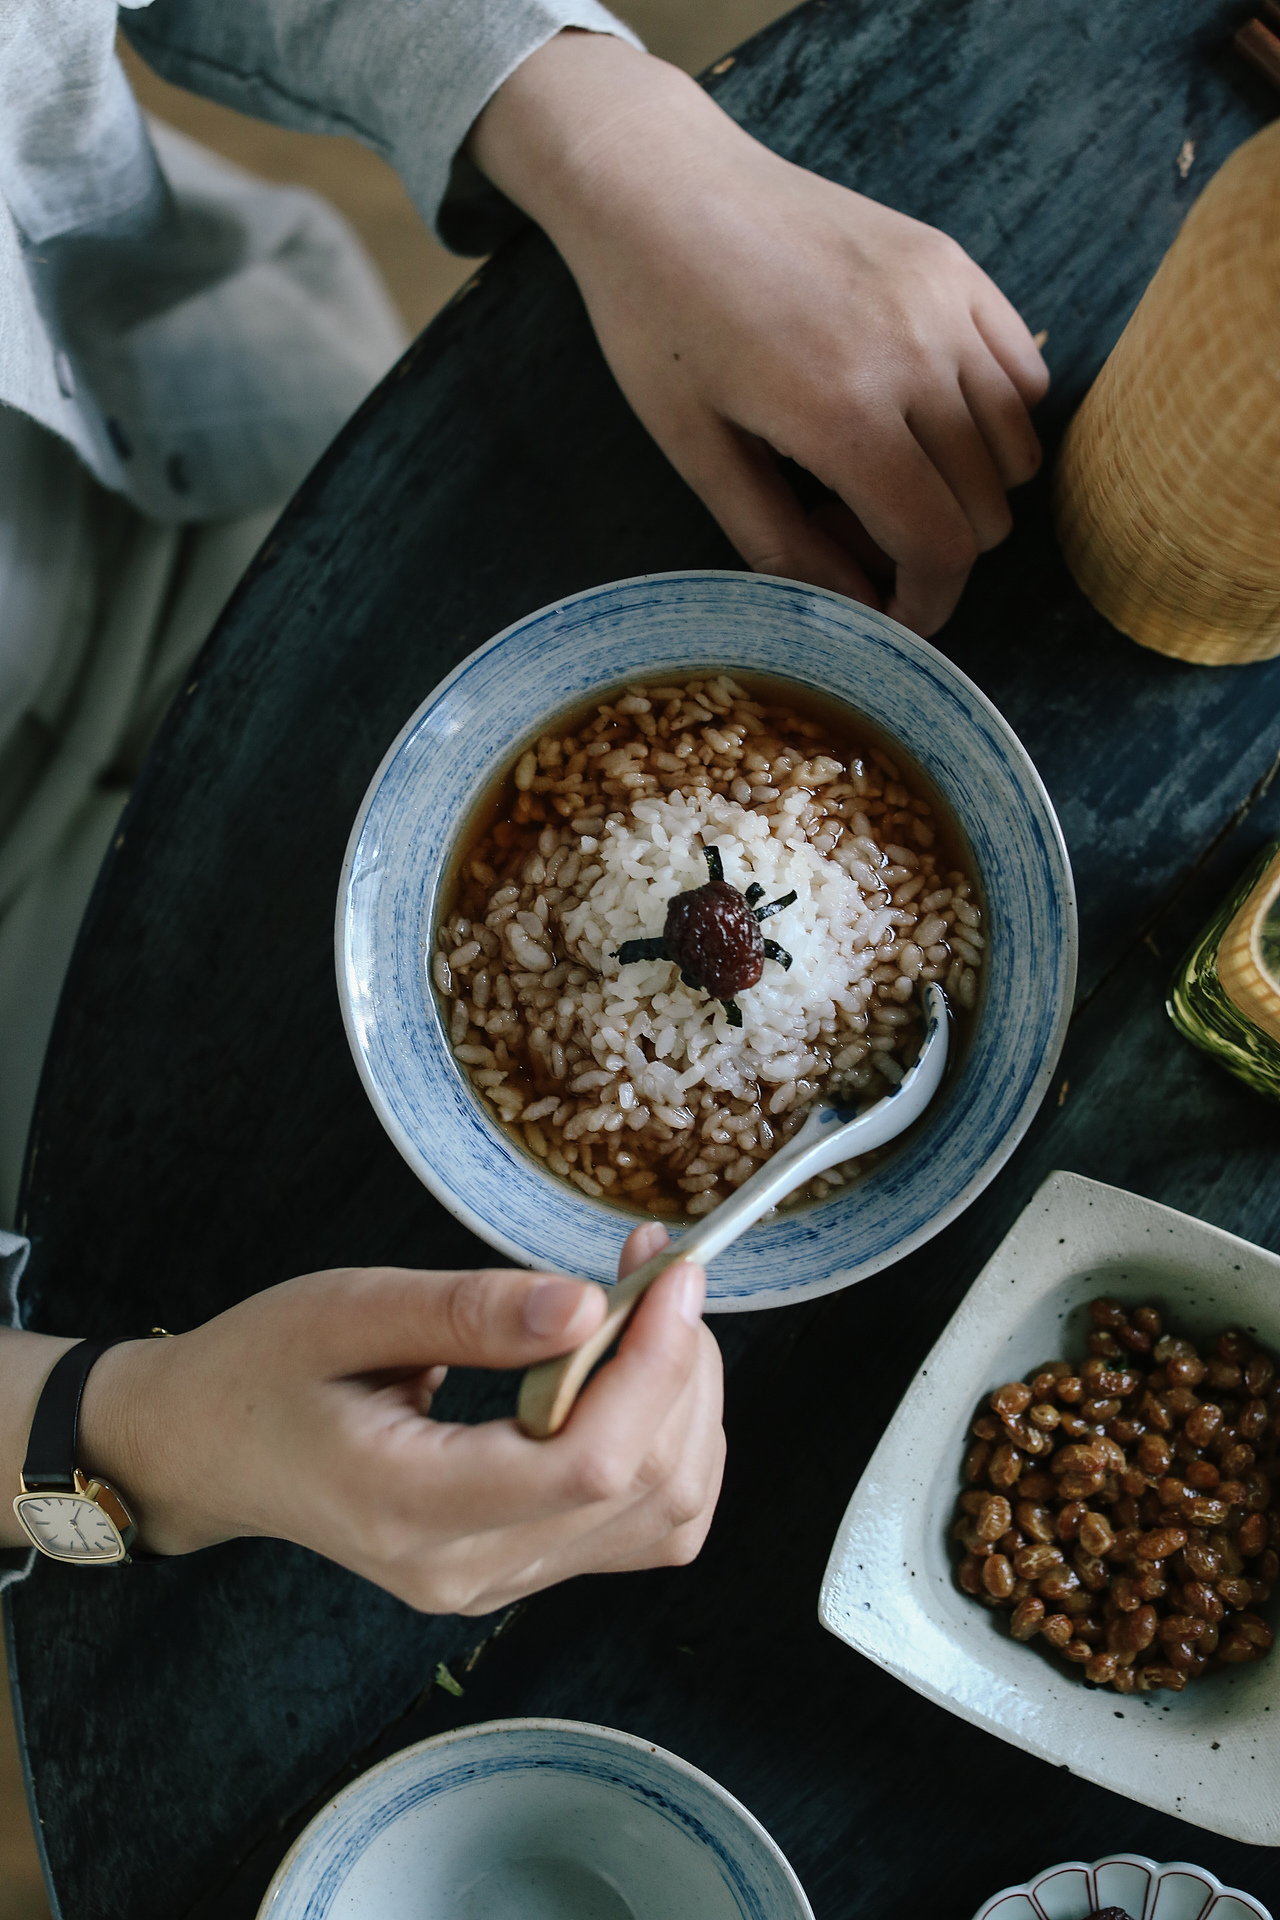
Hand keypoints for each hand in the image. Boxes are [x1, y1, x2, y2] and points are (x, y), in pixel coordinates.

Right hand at [74, 1224, 723, 1612]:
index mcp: (412, 1507)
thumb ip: (469, 1312)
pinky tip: (632, 1371)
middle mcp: (467, 1568)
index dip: (656, 1364)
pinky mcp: (517, 1568)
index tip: (670, 1272)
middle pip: (645, 1488)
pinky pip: (640, 1526)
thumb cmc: (261, 1371)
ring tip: (647, 1313)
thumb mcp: (346, 1309)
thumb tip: (588, 1306)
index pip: (589, 1465)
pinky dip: (667, 1442)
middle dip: (680, 1365)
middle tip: (655, 1269)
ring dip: (686, 1404)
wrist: (206, 1451)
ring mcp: (496, 1582)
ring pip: (664, 1515)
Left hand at [470, 33, 1047, 636]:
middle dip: (935, 551)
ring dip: (967, 489)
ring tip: (883, 473)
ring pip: (1014, 447)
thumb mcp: (697, 451)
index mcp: (841, 412)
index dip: (927, 603)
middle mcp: (913, 353)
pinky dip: (993, 419)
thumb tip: (853, 607)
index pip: (938, 544)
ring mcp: (943, 299)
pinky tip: (923, 419)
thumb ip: (779, 541)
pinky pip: (1022, 373)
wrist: (660, 184)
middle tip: (857, 536)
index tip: (897, 617)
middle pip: (985, 507)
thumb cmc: (657, 320)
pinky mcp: (953, 263)